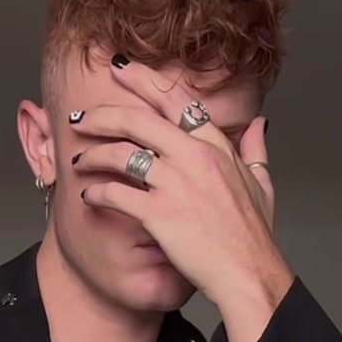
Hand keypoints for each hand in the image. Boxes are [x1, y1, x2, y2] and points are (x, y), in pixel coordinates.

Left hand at [72, 58, 294, 341]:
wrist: (249, 273)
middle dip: (101, 114)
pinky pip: (115, 193)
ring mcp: (175, 184)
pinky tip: (88, 196)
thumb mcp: (263, 185)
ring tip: (78, 160)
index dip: (144, 79)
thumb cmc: (254, 237)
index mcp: (216, 146)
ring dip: (93, 154)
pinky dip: (96, 192)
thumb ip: (255, 149)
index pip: (176, 100)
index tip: (121, 68)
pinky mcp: (159, 214)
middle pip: (137, 119)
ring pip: (121, 154)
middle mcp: (194, 157)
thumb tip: (258, 124)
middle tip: (79, 117)